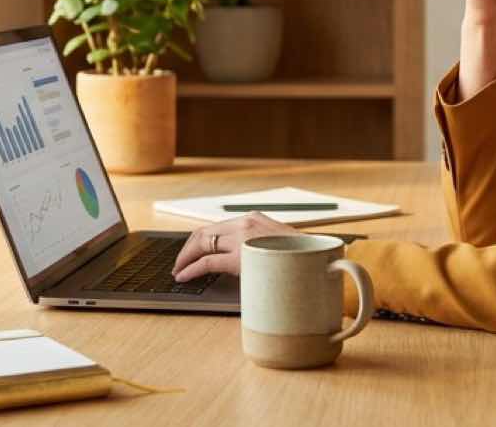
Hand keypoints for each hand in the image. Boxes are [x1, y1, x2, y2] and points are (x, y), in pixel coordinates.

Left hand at [171, 212, 300, 281]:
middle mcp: (245, 223)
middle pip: (203, 232)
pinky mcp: (239, 257)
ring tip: (179, 270)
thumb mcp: (277, 243)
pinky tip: (184, 276)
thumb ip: (258, 244)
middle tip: (179, 263)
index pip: (217, 226)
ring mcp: (242, 239)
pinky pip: (207, 262)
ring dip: (185, 258)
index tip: (191, 251)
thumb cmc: (300, 258)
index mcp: (254, 218)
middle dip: (187, 248)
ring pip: (202, 244)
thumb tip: (242, 258)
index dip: (199, 240)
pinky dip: (191, 269)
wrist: (317, 262)